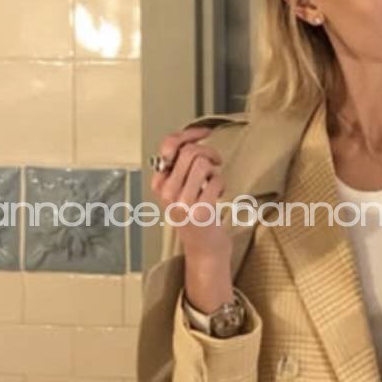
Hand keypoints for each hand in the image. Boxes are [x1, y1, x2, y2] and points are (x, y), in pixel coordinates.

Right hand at [149, 126, 232, 271]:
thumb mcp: (180, 189)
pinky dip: (222, 183)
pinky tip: (219, 194)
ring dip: (214, 168)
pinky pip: (215, 180)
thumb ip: (182, 165)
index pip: (169, 145)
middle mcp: (167, 193)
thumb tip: (192, 135)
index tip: (205, 133)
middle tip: (216, 161)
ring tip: (215, 179)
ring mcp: (182, 203)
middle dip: (208, 151)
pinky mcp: (200, 211)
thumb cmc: (195, 215)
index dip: (190, 134)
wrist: (203, 249)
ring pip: (201, 163)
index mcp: (159, 183)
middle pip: (188, 152)